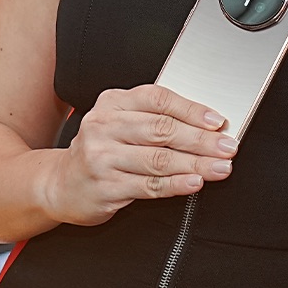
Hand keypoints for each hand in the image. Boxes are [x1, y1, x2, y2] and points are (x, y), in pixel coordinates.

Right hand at [44, 84, 238, 225]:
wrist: (60, 184)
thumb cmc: (101, 151)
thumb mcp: (120, 123)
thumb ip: (155, 119)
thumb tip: (206, 126)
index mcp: (112, 103)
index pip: (158, 100)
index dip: (192, 110)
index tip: (217, 122)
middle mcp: (104, 126)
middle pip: (161, 130)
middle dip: (201, 140)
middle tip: (227, 147)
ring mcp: (102, 158)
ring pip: (158, 159)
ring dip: (195, 164)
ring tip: (219, 167)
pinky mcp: (105, 187)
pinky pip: (149, 185)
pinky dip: (176, 185)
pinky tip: (194, 182)